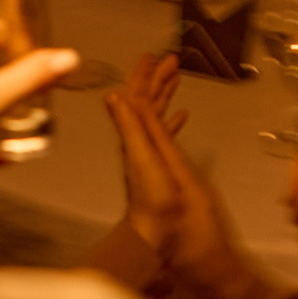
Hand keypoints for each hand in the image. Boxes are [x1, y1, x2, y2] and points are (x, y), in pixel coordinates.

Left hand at [106, 52, 189, 249]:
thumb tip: (114, 94)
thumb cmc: (161, 206)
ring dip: (165, 95)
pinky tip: (182, 115)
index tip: (151, 56)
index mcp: (136, 141)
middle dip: (156, 80)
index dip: (142, 77)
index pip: (135, 100)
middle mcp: (143, 146)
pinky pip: (168, 137)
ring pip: (157, 118)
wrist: (177, 243)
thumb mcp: (145, 161)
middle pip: (146, 105)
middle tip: (170, 59)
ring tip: (176, 76)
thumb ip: (133, 128)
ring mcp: (155, 158)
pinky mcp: (169, 170)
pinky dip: (173, 121)